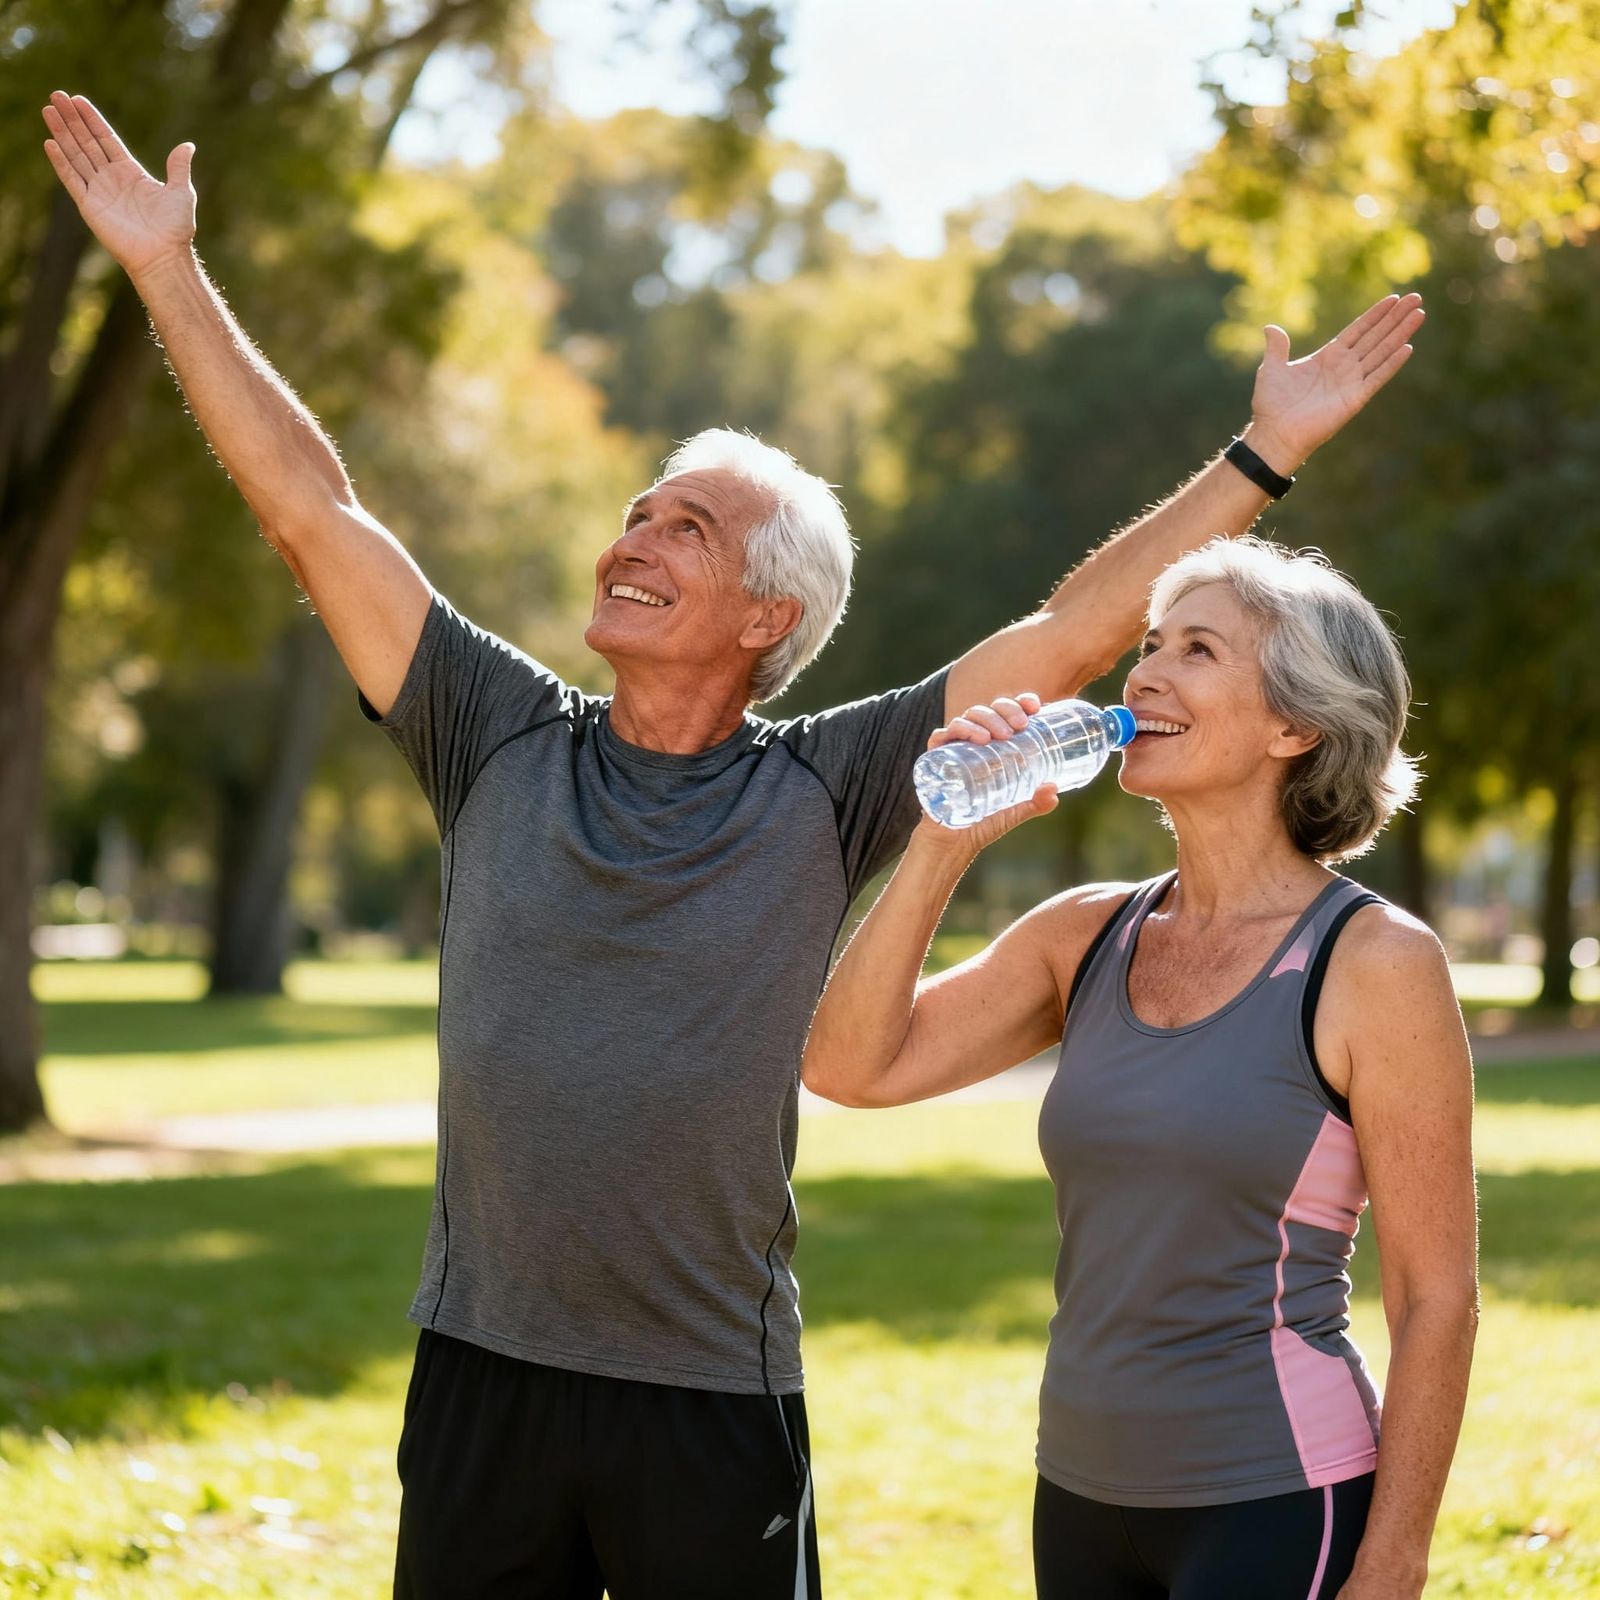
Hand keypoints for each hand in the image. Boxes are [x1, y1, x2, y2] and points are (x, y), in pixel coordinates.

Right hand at [42, 91, 195, 278]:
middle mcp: (112, 179)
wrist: (164, 255)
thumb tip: (188, 145)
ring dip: (62, 133)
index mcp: (131, 173)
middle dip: (72, 119)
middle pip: (87, 142)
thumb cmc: (175, 228)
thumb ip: (179, 167)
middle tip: (57, 95)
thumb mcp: (181, 191)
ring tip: (48, 109)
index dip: (92, 120)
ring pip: (76, 155)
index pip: (106, 139)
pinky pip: (72, 180)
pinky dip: (61, 162)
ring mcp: (99, 191)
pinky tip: (50, 143)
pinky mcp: (90, 206)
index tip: (78, 100)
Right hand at [915, 693, 1059, 857]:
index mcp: (993, 745)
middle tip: (1021, 725)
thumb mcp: (1014, 811)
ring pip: (968, 717)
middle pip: (989, 710)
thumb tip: (1054, 790)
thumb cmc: (982, 823)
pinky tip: (978, 739)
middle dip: (1006, 710)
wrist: (952, 844)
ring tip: (1002, 735)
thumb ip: (1035, 802)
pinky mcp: (935, 759)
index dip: (1019, 702)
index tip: (1034, 706)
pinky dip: (960, 730)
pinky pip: (942, 734)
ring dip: (987, 718)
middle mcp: (972, 741)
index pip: (1005, 713)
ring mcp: (953, 748)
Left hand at [1246, 292, 1424, 472]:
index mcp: (1328, 357)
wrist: (1273, 433)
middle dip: (1395, 317)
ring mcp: (1351, 382)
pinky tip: (1407, 348)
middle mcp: (1344, 367)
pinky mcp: (1354, 399)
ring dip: (1400, 334)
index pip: (1358, 330)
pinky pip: (1377, 377)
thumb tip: (1270, 328)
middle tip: (1417, 298)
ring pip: (1381, 352)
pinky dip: (1391, 364)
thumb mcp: (1272, 369)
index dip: (1376, 315)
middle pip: (1376, 336)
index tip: (1394, 299)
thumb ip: (1277, 348)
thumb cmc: (1271, 405)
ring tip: (1419, 314)